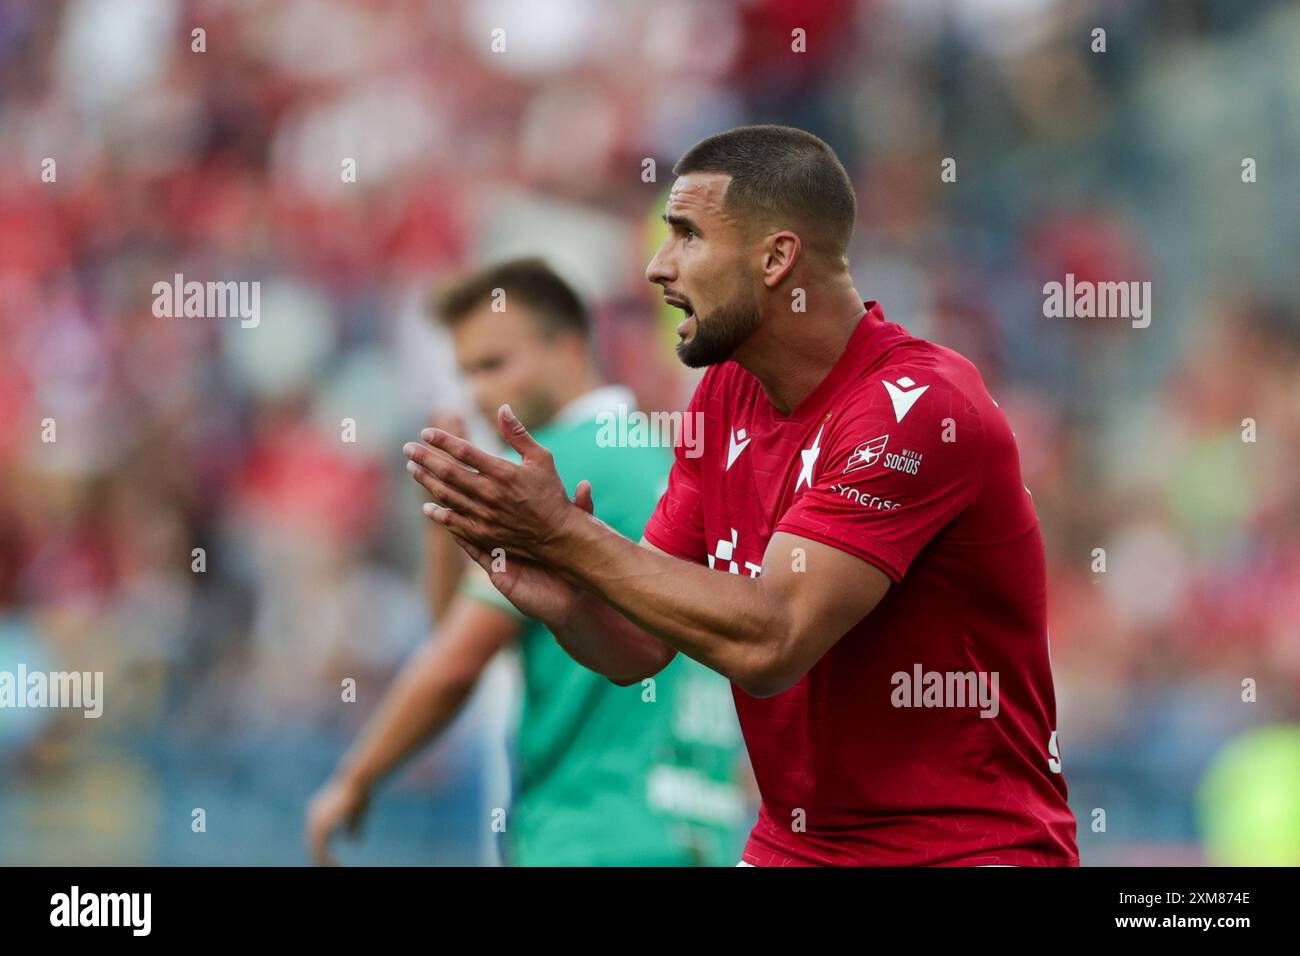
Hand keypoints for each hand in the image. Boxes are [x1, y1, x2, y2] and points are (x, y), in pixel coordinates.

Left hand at [305, 775, 370, 866]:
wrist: (357, 781)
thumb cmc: (360, 792)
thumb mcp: (358, 812)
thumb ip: (353, 826)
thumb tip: (353, 842)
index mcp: (318, 810)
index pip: (315, 834)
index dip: (322, 848)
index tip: (330, 860)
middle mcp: (313, 815)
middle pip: (311, 843)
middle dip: (319, 858)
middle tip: (329, 868)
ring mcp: (315, 820)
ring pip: (314, 848)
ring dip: (323, 861)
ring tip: (333, 868)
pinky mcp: (320, 825)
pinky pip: (321, 848)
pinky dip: (327, 859)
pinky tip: (335, 865)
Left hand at [403, 404, 583, 561]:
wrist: (558, 536)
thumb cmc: (550, 494)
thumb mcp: (541, 458)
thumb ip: (519, 434)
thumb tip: (502, 408)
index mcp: (503, 472)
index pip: (464, 451)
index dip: (442, 440)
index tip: (426, 433)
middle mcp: (490, 493)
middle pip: (448, 472)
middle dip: (424, 458)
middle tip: (408, 448)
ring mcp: (484, 515)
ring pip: (446, 495)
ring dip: (426, 481)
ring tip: (412, 469)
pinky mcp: (482, 533)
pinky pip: (453, 522)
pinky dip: (438, 513)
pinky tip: (427, 506)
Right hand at [444, 481, 595, 627]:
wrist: (571, 599)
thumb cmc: (572, 565)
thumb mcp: (579, 532)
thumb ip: (582, 507)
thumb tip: (585, 483)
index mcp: (526, 525)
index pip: (507, 499)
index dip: (496, 483)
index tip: (482, 461)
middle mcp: (510, 537)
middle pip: (483, 510)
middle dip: (465, 492)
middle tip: (447, 469)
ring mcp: (502, 554)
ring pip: (473, 529)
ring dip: (455, 513)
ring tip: (439, 494)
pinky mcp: (498, 572)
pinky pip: (477, 553)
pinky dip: (465, 539)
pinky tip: (451, 525)